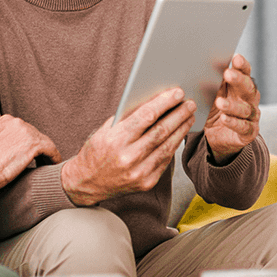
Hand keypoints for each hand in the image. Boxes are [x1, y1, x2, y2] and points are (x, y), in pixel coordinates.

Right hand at [0, 115, 59, 208]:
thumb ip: (8, 142)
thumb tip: (19, 151)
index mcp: (5, 120)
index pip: (26, 131)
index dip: (31, 144)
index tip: (35, 155)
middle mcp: (16, 121)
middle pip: (36, 135)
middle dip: (40, 149)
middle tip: (44, 161)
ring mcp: (25, 131)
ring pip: (45, 142)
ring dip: (47, 154)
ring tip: (49, 164)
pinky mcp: (33, 143)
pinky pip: (51, 150)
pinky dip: (54, 158)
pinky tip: (54, 165)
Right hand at [60, 88, 196, 205]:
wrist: (86, 183)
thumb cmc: (97, 151)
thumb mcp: (106, 130)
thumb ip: (127, 117)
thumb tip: (155, 101)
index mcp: (115, 140)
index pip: (146, 116)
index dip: (164, 103)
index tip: (177, 93)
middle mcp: (128, 157)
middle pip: (161, 131)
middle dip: (178, 114)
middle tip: (190, 103)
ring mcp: (139, 172)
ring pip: (167, 146)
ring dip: (181, 129)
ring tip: (189, 116)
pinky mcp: (146, 182)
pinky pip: (165, 160)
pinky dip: (174, 145)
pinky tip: (180, 134)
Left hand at [203, 54, 260, 164]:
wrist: (217, 136)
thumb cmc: (214, 111)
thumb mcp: (210, 96)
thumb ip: (210, 84)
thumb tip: (196, 69)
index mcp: (241, 86)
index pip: (245, 73)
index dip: (242, 66)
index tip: (235, 58)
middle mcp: (249, 99)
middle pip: (248, 88)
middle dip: (238, 80)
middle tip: (227, 74)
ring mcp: (251, 116)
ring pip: (245, 109)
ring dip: (232, 105)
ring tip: (219, 102)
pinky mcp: (249, 132)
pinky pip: (243, 127)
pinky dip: (233, 122)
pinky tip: (224, 119)